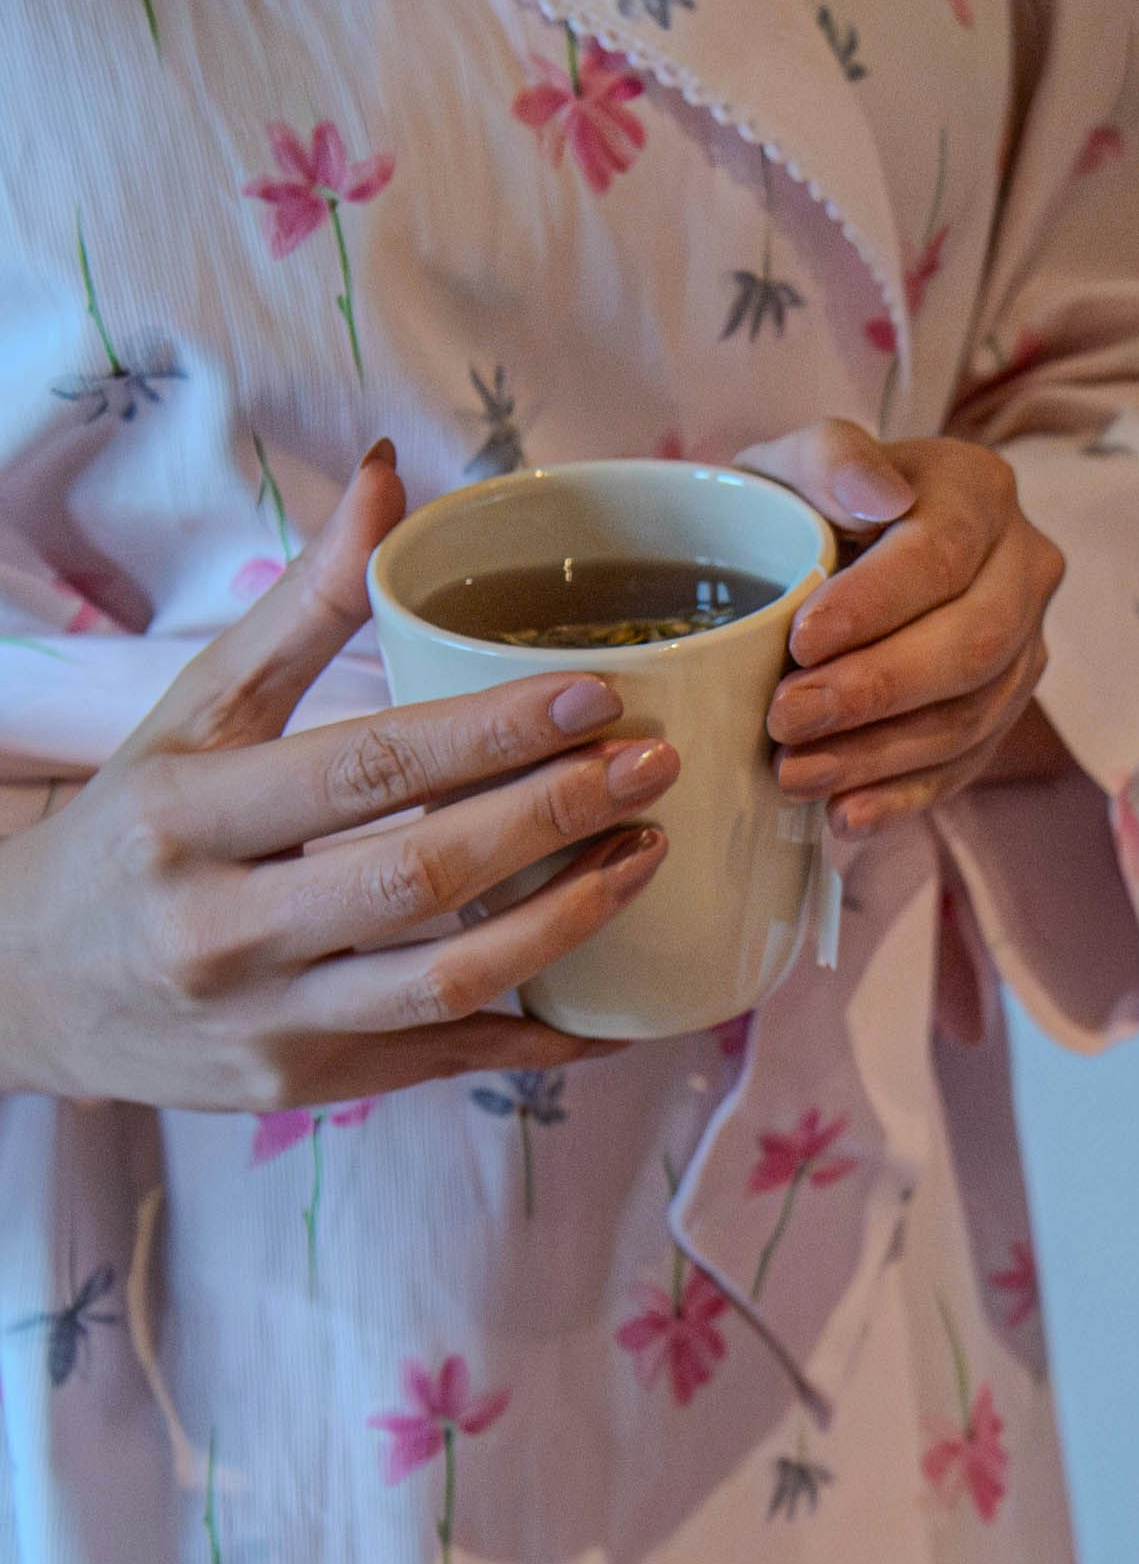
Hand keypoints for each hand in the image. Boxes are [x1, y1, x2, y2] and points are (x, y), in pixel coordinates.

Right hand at [0, 448, 677, 1112]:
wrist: (31, 985)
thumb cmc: (135, 829)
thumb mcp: (195, 710)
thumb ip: (305, 606)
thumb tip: (392, 476)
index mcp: (187, 814)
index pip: (365, 766)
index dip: (489, 734)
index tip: (596, 695)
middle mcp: (221, 928)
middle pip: (420, 876)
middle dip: (553, 818)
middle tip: (651, 767)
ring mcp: (264, 1022)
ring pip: (446, 982)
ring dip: (568, 923)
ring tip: (647, 856)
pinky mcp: (300, 1087)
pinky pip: (445, 1061)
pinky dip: (541, 1037)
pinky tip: (616, 1000)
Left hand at [749, 420, 1065, 836]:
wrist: (832, 553)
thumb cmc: (809, 505)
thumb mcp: (797, 463)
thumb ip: (831, 458)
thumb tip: (880, 497)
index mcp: (980, 491)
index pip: (943, 556)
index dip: (875, 607)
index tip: (800, 641)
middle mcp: (1024, 568)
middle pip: (972, 646)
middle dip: (875, 692)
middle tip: (786, 718)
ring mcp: (1024, 647)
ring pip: (972, 716)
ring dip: (879, 755)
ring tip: (794, 773)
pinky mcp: (1004, 709)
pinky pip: (968, 764)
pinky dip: (903, 796)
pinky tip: (844, 815)